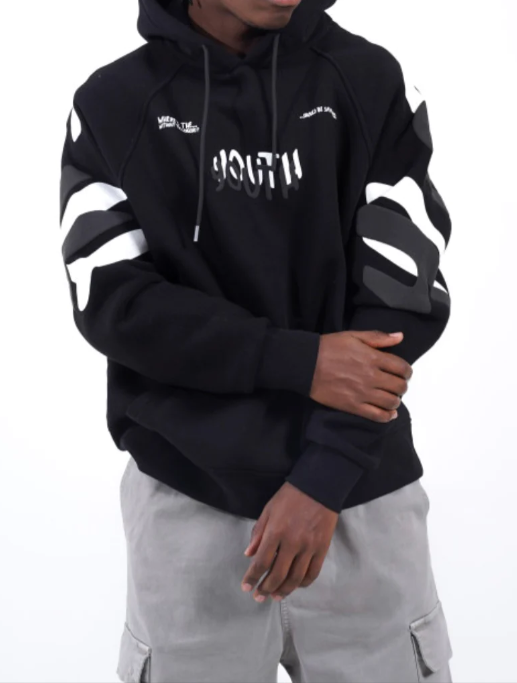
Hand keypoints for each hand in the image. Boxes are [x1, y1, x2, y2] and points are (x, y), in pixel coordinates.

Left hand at [241, 482, 337, 601]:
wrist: (319, 487)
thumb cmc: (290, 496)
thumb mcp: (269, 510)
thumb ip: (258, 533)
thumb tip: (249, 554)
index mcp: (276, 532)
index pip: (261, 562)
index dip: (252, 578)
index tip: (246, 588)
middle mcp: (292, 543)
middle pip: (277, 575)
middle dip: (266, 589)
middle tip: (259, 597)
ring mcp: (309, 547)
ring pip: (295, 578)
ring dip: (283, 591)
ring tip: (275, 596)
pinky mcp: (322, 549)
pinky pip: (312, 573)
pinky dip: (303, 583)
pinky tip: (295, 586)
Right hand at [310, 330, 412, 421]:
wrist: (306, 364)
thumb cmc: (328, 347)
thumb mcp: (353, 336)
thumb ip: (378, 337)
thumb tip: (400, 337)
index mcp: (373, 358)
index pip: (402, 368)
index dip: (406, 371)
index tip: (402, 372)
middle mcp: (371, 377)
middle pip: (400, 386)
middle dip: (401, 385)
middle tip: (395, 384)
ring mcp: (363, 393)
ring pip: (392, 402)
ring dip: (395, 400)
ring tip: (390, 397)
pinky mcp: (353, 406)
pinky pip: (377, 416)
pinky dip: (387, 416)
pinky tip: (388, 413)